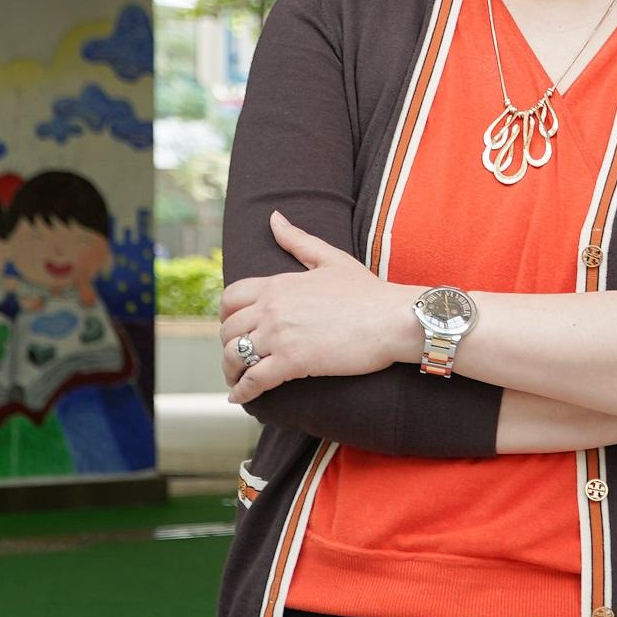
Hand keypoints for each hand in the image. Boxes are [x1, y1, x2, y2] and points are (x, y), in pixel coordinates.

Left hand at [219, 212, 415, 403]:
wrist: (392, 319)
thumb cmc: (368, 292)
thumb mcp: (331, 259)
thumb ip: (298, 240)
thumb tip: (274, 218)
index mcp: (278, 283)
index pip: (231, 298)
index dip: (225, 316)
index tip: (232, 328)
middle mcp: (272, 307)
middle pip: (229, 329)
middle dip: (227, 346)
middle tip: (236, 359)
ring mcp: (280, 335)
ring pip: (234, 356)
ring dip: (231, 371)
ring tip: (238, 380)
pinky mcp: (292, 362)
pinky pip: (254, 380)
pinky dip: (243, 392)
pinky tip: (242, 398)